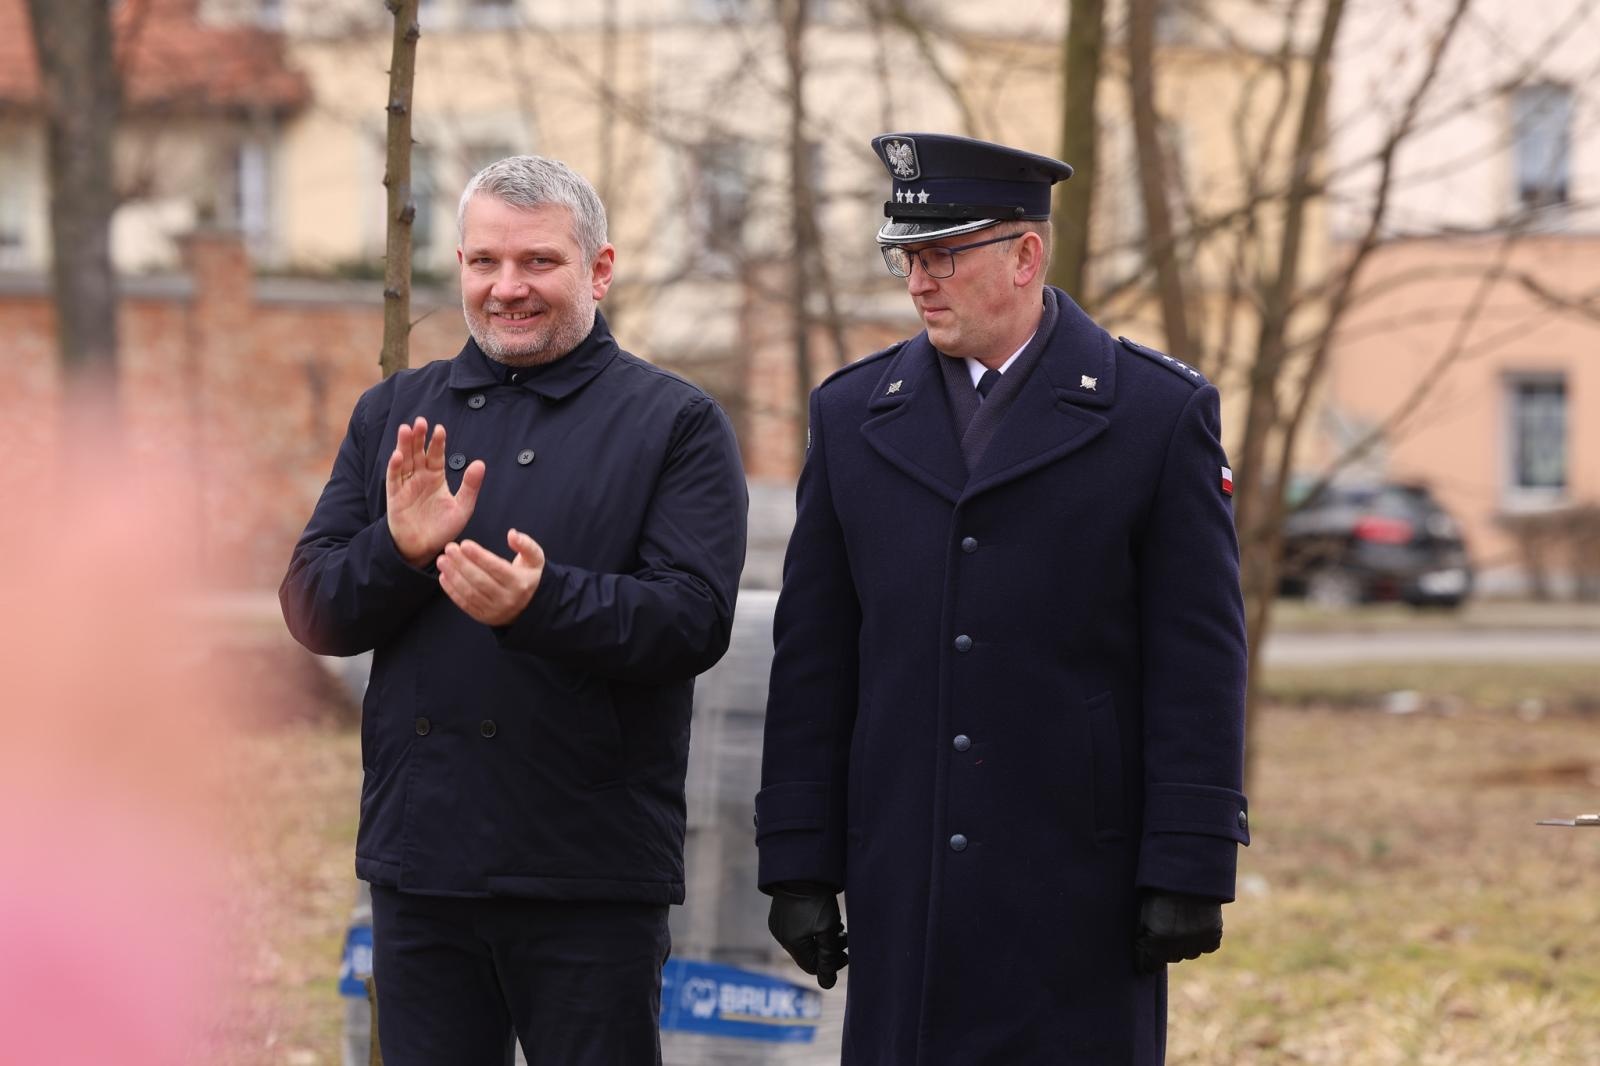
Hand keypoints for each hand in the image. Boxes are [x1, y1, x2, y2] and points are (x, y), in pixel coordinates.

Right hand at [385, 417, 484, 566]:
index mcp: (436, 477)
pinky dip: (395, 467)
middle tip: (421, 421)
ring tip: (406, 429)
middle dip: (419, 437)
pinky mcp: (395, 497)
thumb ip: (470, 486)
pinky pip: (394, 479)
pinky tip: (397, 455)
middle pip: (418, 453)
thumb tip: (480, 463)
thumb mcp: (462, 507)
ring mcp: (406, 486)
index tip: (440, 429)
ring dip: (404, 446)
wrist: (424, 549)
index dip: (437, 442)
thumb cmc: (443, 528)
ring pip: (404, 461)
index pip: (436, 455)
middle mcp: (420, 478)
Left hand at [437, 528, 546, 626]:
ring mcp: (495, 610)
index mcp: (520, 583)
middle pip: (480, 580)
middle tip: (449, 549)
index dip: (479, 556)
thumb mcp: (534, 559)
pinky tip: (443, 576)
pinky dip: (452, 591)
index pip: (496, 568)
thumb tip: (512, 534)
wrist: (528, 607)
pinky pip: (465, 604)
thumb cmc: (526, 576)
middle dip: (462, 564)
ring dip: (453, 576)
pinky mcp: (484, 617)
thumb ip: (526, 544)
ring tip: (442, 561)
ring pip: (470, 593)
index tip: (464, 544)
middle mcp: (508, 598)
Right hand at [767, 881, 848, 988]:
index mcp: (792, 943)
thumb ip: (829, 958)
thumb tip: (827, 985)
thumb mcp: (828, 930)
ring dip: (821, 938)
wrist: (802, 870)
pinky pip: (797, 929)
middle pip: (808, 954)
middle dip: (828, 949)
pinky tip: (822, 918)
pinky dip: (811, 929)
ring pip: (804, 941)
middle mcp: (781, 936)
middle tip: (843, 937)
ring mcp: (778, 924)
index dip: (830, 964)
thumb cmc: (817, 901)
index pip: (812, 967)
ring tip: (836, 926)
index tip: (845, 953)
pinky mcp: (780, 914)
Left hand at [1133, 890, 1222, 973]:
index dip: (1147, 960)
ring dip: (1185, 944)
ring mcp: (1196, 943)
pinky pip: (1207, 946)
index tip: (1147, 954)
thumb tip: (1142, 953)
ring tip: (1182, 924)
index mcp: (1156, 942)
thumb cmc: (1159, 892)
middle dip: (1166, 948)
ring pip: (1189, 954)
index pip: (1150, 966)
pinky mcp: (1213, 937)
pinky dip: (1203, 940)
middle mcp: (1177, 947)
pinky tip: (1197, 925)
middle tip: (1166, 929)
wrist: (1187, 876)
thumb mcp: (1144, 913)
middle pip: (1171, 958)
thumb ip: (1142, 936)